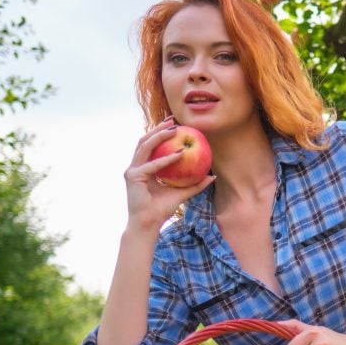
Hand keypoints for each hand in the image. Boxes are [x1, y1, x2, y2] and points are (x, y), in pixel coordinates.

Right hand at [124, 117, 213, 231]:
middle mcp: (136, 166)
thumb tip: (212, 176)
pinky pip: (152, 165)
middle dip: (159, 128)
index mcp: (144, 167)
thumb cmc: (162, 210)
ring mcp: (132, 171)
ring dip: (159, 136)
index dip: (161, 132)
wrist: (148, 224)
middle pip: (145, 140)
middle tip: (174, 120)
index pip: (151, 145)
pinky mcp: (133, 177)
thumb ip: (195, 184)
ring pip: (145, 146)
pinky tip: (179, 154)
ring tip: (174, 130)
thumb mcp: (182, 193)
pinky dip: (166, 159)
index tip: (176, 124)